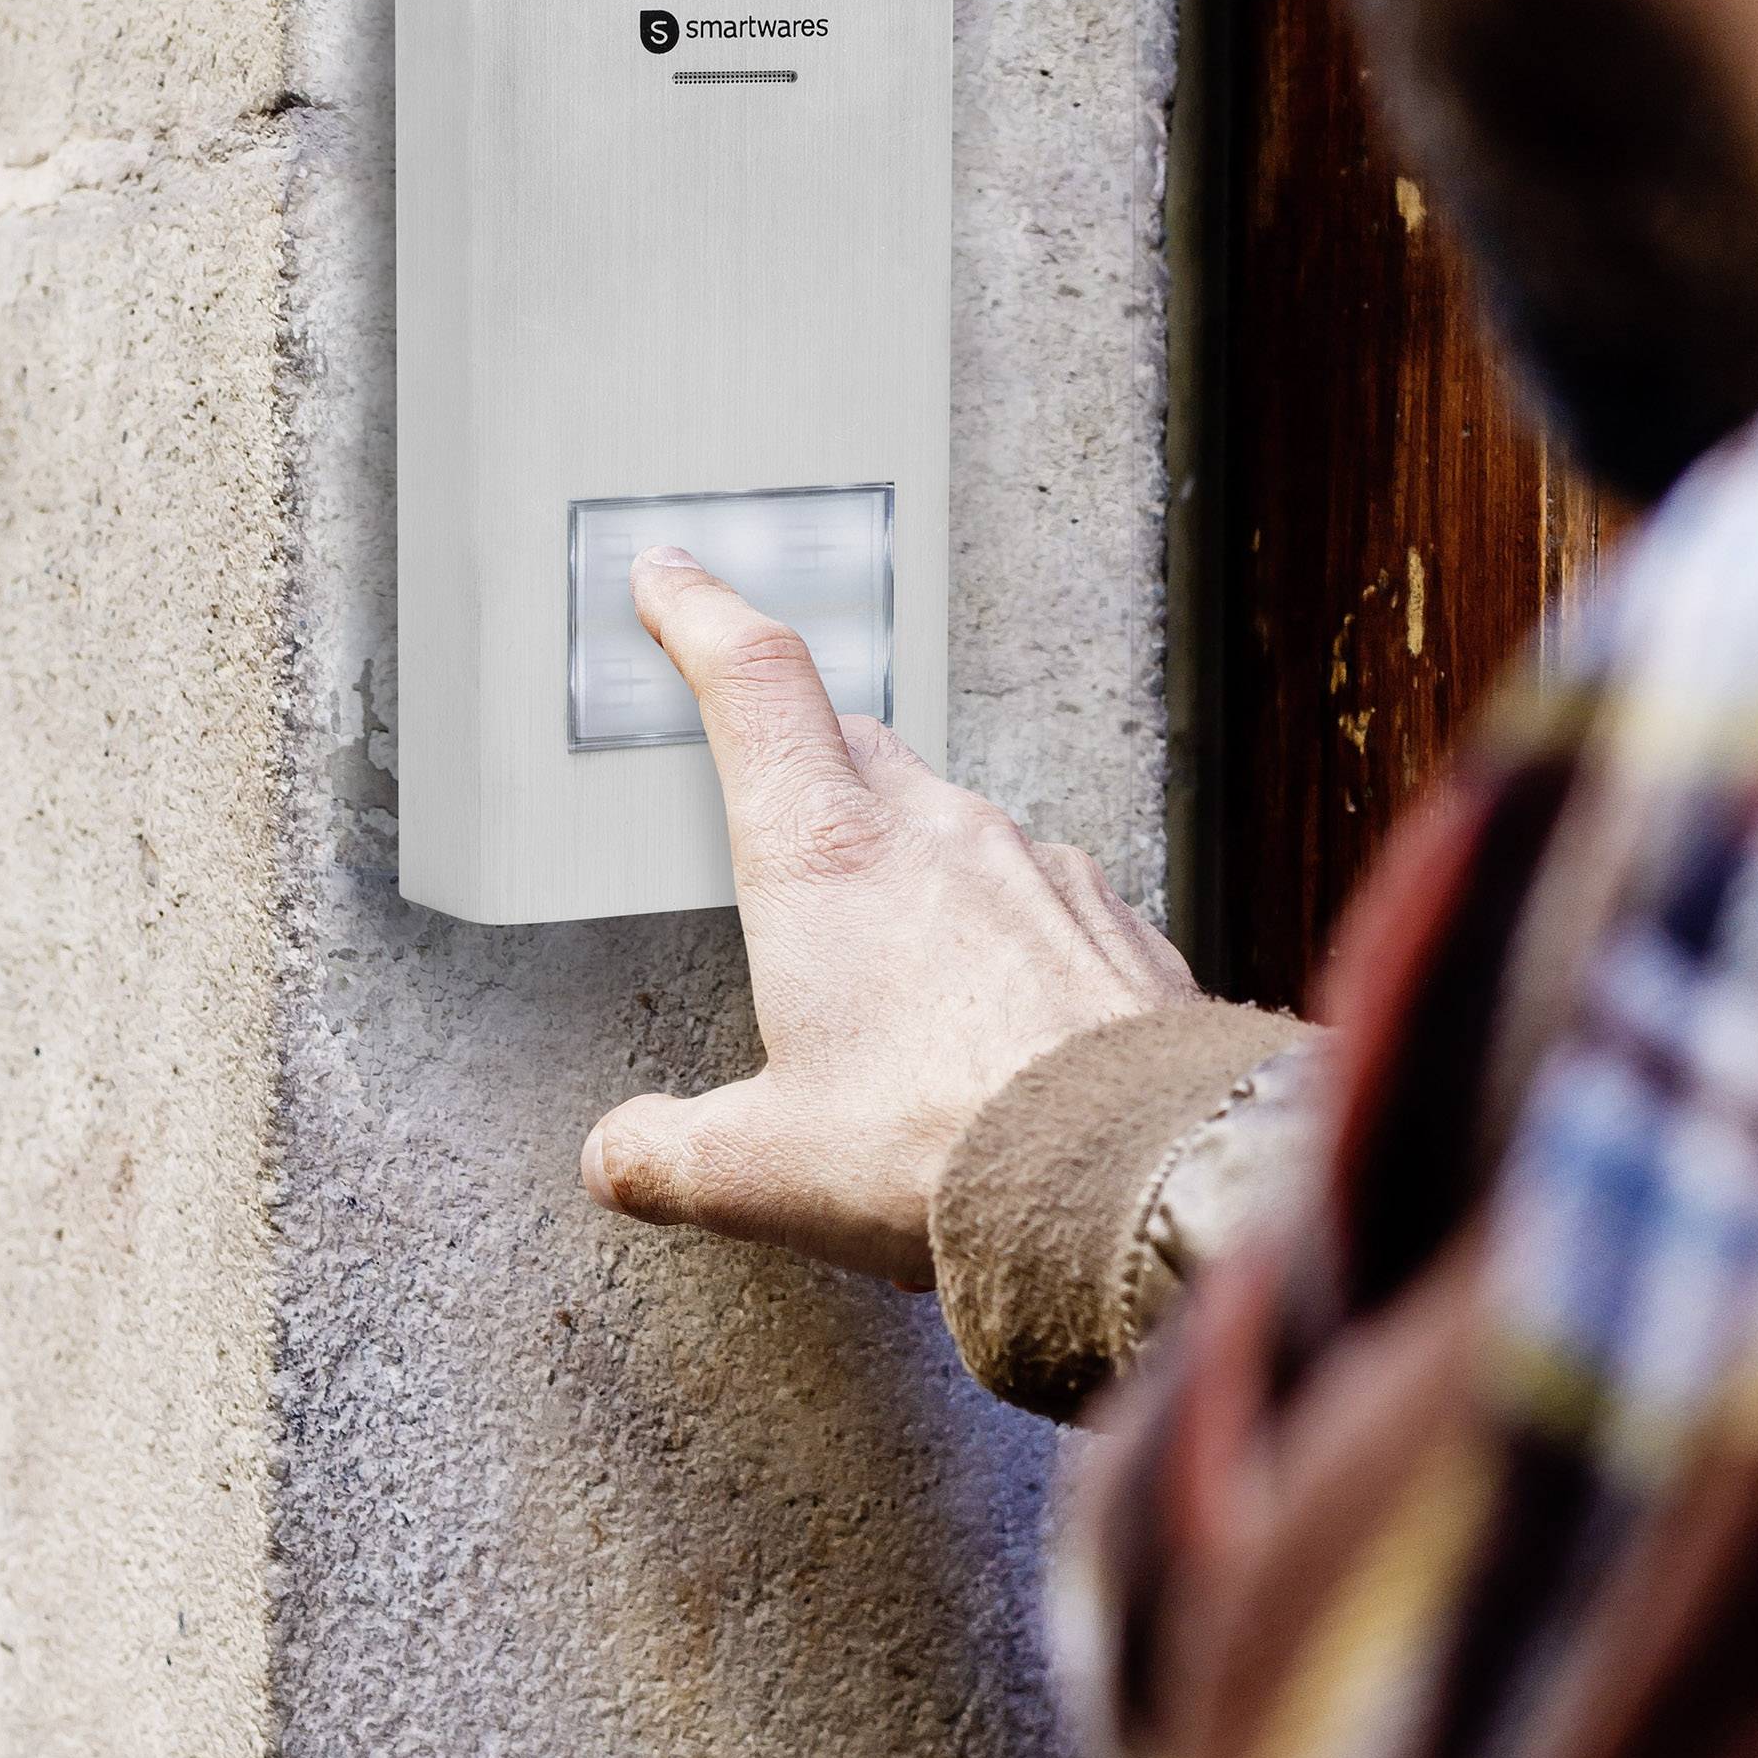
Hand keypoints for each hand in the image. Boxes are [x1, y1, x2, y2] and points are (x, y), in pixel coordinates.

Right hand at [580, 546, 1197, 1286]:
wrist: (1140, 1178)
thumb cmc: (943, 1150)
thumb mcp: (761, 1166)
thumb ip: (667, 1153)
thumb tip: (616, 1155)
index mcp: (824, 853)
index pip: (753, 680)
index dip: (700, 614)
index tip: (670, 579)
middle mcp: (935, 831)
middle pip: (848, 743)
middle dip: (801, 760)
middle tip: (773, 808)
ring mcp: (1037, 868)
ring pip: (948, 820)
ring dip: (905, 864)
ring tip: (888, 970)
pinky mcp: (1112, 924)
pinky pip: (1037, 896)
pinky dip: (998, 932)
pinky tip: (996, 1019)